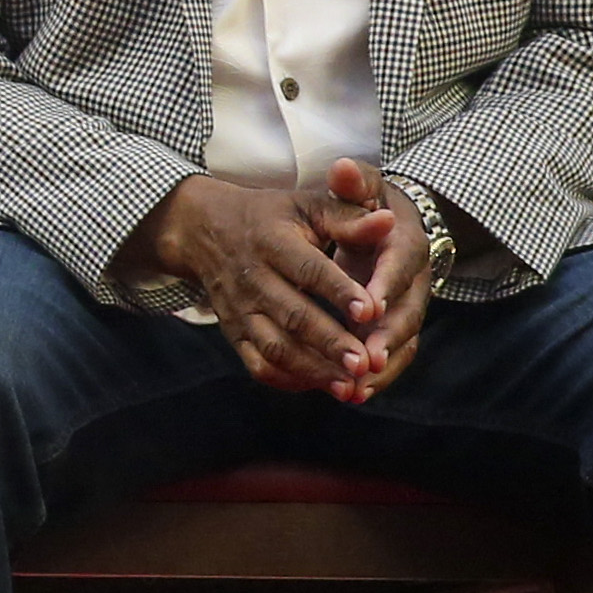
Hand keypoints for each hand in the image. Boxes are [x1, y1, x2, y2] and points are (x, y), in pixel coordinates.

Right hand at [114, 159, 410, 398]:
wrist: (204, 229)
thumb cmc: (272, 216)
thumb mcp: (306, 205)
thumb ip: (348, 217)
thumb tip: (387, 221)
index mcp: (273, 241)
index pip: (309, 269)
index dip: (339, 291)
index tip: (370, 311)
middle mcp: (252, 278)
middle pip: (292, 315)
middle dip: (328, 342)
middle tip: (364, 363)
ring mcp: (240, 310)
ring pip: (274, 347)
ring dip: (312, 369)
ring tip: (349, 386)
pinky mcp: (234, 333)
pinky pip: (258, 364)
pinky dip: (288, 380)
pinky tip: (321, 386)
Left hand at [321, 163, 430, 402]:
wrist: (388, 225)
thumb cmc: (368, 204)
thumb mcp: (363, 188)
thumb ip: (353, 183)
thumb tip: (343, 168)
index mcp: (406, 245)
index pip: (401, 265)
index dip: (386, 285)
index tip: (367, 304)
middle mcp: (414, 282)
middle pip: (407, 314)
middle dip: (387, 338)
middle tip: (366, 359)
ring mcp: (407, 308)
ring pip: (402, 342)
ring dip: (381, 367)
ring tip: (355, 389)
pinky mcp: (396, 328)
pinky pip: (392, 356)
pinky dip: (376, 377)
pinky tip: (352, 394)